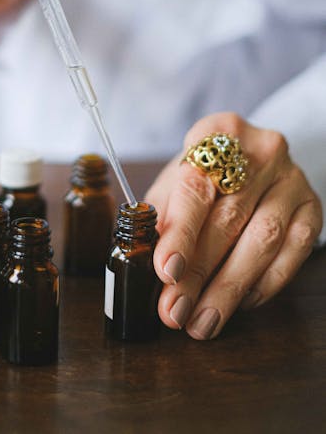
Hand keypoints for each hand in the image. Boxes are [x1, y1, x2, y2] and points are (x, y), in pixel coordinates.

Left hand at [145, 112, 322, 339]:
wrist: (253, 157)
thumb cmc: (204, 173)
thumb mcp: (175, 181)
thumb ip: (162, 215)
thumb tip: (145, 263)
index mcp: (216, 132)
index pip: (195, 188)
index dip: (181, 234)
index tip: (166, 272)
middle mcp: (260, 150)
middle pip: (227, 219)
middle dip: (198, 273)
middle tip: (175, 311)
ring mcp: (291, 178)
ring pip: (262, 240)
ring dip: (229, 289)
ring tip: (202, 322)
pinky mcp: (312, 206)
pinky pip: (293, 252)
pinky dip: (264, 284)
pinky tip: (240, 303)